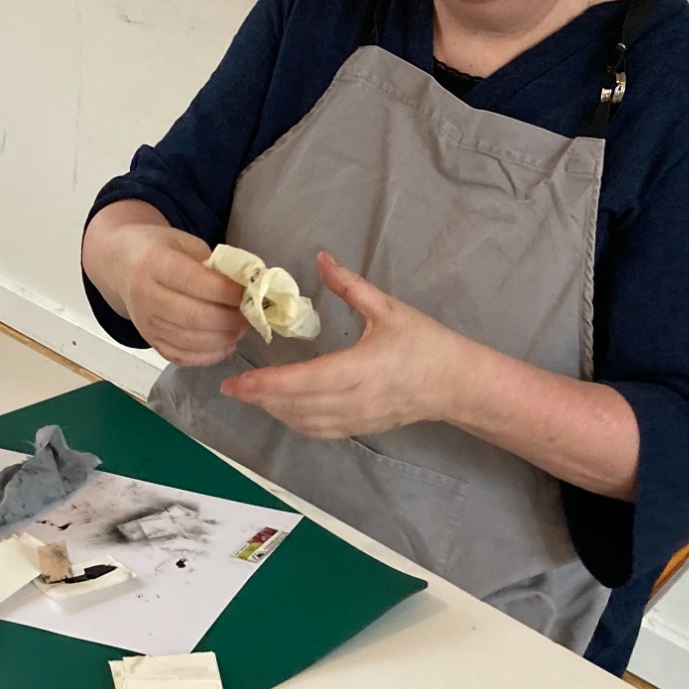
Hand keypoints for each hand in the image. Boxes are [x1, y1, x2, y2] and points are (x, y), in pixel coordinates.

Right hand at [97, 216, 248, 366]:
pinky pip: (180, 357)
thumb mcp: (185, 243)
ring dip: (223, 338)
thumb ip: (213, 263)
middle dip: (230, 319)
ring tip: (242, 328)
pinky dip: (208, 356)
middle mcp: (145, 296)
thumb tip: (247, 287)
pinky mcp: (149, 340)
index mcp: (154, 263)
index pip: (194, 281)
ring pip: (189, 341)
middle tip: (251, 315)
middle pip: (193, 317)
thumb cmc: (160, 249)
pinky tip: (226, 345)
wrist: (121, 264)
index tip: (250, 292)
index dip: (227, 291)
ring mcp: (145, 322)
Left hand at [219, 253, 463, 437]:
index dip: (267, 384)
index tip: (238, 381)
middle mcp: (355, 399)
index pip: (304, 381)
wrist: (457, 383)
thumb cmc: (425, 343)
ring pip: (305, 422)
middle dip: (260, 398)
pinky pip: (320, 431)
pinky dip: (295, 422)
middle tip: (231, 388)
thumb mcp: (389, 308)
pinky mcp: (361, 428)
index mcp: (361, 368)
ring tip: (251, 395)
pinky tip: (282, 410)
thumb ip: (351, 286)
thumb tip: (322, 257)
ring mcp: (358, 418)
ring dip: (275, 411)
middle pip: (297, 406)